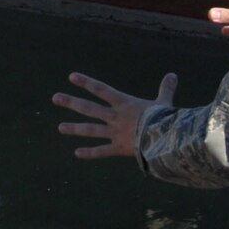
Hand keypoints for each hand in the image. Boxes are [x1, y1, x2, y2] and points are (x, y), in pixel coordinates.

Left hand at [54, 72, 176, 159]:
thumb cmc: (164, 119)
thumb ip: (166, 89)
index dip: (86, 82)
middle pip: (89, 108)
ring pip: (91, 130)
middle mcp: (115, 117)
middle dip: (71, 103)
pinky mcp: (118, 148)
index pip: (101, 89)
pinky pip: (102, 151)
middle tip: (55, 98)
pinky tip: (77, 153)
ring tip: (60, 128)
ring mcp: (114, 133)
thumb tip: (173, 75)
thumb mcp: (164, 102)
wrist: (164, 140)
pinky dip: (90, 153)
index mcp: (124, 103)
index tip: (71, 77)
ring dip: (75, 128)